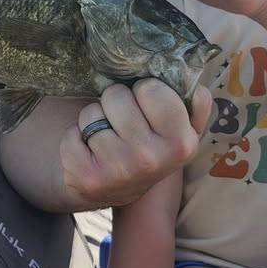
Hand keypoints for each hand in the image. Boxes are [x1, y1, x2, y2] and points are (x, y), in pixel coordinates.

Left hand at [60, 77, 209, 206]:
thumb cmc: (150, 144)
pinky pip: (71, 134)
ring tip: (107, 136)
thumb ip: (194, 102)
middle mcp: (152, 159)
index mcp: (181, 143)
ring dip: (95, 119)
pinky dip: (75, 137)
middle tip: (123, 123)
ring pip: (92, 113)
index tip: (146, 108)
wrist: (116, 187)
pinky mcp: (87, 178)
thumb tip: (192, 79)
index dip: (144, 92)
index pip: (150, 88)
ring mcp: (118, 170)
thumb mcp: (182, 128)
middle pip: (116, 95)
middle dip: (116, 102)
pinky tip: (89, 151)